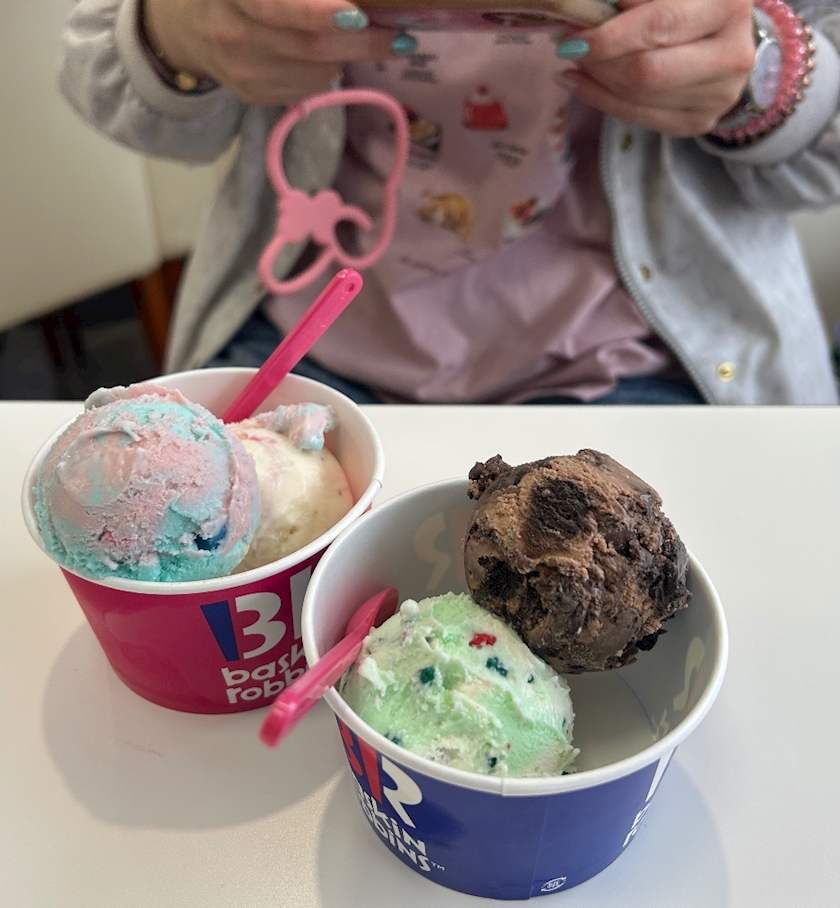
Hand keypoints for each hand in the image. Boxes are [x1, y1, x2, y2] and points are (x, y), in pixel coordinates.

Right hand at [143, 0, 395, 104]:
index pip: (277, 7)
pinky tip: (327, 56)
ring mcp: (243, 73)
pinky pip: (307, 88)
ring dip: (346, 56)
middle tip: (396, 37)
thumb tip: (349, 4)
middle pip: (312, 47)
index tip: (360, 12)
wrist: (186, 27)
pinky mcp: (253, 97)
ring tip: (360, 38)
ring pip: (317, 72)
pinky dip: (326, 71)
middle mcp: (233, 35)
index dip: (320, 12)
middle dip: (362, 42)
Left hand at [563, 0, 755, 136]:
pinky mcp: (699, 121)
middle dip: (600, 60)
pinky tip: (580, 82)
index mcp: (728, 6)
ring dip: (596, 79)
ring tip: (576, 60)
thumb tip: (591, 9)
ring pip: (639, 97)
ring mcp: (718, 95)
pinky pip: (638, 117)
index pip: (659, 25)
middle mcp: (732, 54)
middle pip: (647, 70)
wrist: (728, 37)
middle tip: (570, 45)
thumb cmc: (692, 3)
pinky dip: (601, 99)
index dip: (610, 33)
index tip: (574, 30)